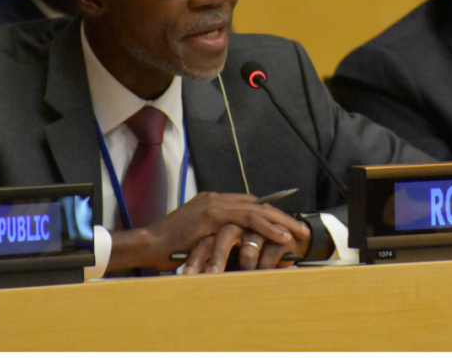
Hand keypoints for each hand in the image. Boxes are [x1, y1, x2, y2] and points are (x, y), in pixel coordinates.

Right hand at [107, 191, 307, 274]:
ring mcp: (213, 205)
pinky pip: (246, 219)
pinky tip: (281, 236)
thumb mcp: (199, 240)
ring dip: (280, 221)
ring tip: (298, 232)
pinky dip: (266, 227)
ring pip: (255, 209)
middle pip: (256, 204)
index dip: (269, 214)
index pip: (248, 204)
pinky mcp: (211, 215)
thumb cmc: (171, 248)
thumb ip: (217, 238)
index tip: (287, 225)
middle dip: (282, 216)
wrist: (149, 245)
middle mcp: (214, 199)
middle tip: (302, 228)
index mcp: (212, 202)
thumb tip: (239, 252)